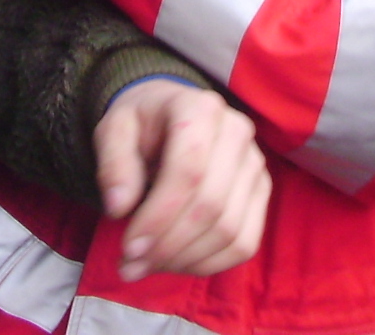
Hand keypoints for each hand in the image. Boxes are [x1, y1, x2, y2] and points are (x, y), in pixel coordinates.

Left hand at [94, 81, 268, 280]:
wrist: (171, 114)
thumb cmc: (142, 123)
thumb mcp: (114, 129)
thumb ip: (114, 164)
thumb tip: (119, 207)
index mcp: (200, 109)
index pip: (188, 170)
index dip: (159, 215)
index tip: (130, 247)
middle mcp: (237, 132)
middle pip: (210, 205)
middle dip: (168, 245)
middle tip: (131, 265)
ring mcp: (255, 165)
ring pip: (230, 230)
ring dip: (185, 259)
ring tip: (148, 266)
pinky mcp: (261, 192)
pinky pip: (244, 243)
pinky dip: (209, 264)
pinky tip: (176, 263)